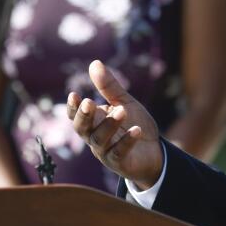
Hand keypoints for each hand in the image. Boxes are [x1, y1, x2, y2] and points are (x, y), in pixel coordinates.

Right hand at [66, 60, 162, 189]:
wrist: (153, 151)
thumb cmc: (133, 124)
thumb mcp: (124, 102)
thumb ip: (109, 87)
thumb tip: (94, 62)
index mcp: (93, 122)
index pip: (76, 116)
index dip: (73, 107)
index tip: (74, 95)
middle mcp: (95, 137)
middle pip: (82, 128)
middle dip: (84, 116)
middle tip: (89, 102)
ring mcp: (105, 152)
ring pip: (100, 139)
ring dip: (110, 124)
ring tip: (122, 110)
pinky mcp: (120, 163)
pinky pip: (119, 152)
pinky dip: (127, 141)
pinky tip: (136, 130)